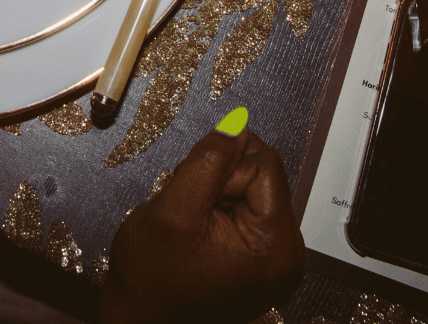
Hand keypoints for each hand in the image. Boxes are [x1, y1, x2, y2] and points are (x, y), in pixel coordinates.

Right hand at [99, 125, 303, 323]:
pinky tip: (204, 233)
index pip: (265, 163)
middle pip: (263, 172)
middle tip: (194, 213)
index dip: (225, 169)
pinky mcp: (264, 256)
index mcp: (275, 246)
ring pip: (253, 185)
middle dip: (223, 180)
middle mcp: (287, 254)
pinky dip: (222, 208)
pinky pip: (248, 205)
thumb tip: (238, 124)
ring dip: (219, 193)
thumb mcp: (173, 210)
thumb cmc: (152, 277)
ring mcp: (277, 257)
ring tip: (196, 226)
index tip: (199, 199)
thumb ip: (209, 161)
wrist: (140, 318)